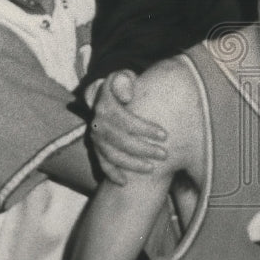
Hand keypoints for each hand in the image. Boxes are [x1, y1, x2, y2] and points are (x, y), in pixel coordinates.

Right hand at [90, 70, 167, 184]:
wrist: (110, 94)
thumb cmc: (124, 86)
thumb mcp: (124, 76)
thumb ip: (124, 81)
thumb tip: (127, 97)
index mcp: (103, 101)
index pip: (123, 118)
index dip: (143, 128)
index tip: (164, 134)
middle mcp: (97, 120)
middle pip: (118, 139)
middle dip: (143, 149)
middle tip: (164, 154)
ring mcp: (95, 135)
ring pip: (111, 154)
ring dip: (132, 164)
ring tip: (152, 169)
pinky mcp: (95, 147)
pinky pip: (101, 163)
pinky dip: (111, 174)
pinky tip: (125, 182)